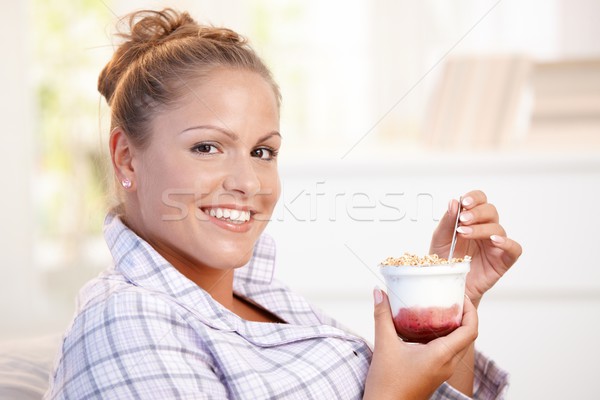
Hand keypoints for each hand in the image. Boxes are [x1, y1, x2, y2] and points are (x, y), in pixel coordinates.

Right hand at [363, 289, 477, 399]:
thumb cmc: (387, 384)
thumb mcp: (384, 345)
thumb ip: (382, 316)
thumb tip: (379, 292)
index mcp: (441, 355)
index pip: (470, 331)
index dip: (471, 311)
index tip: (460, 296)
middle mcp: (447, 364)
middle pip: (467, 336)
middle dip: (463, 315)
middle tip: (450, 298)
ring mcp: (442, 370)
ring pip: (458, 344)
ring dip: (454, 326)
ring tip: (440, 309)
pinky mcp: (435, 373)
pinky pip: (448, 352)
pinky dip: (444, 337)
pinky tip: (427, 328)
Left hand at [430, 190, 522, 306]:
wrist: (447, 283)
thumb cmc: (445, 260)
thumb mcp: (440, 238)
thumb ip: (447, 220)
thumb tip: (454, 202)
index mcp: (472, 220)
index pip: (480, 201)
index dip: (474, 198)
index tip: (464, 202)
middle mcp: (485, 229)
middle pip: (491, 211)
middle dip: (476, 213)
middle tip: (462, 220)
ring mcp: (495, 244)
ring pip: (498, 228)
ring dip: (482, 228)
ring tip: (465, 233)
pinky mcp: (502, 260)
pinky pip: (514, 248)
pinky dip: (507, 242)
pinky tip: (494, 241)